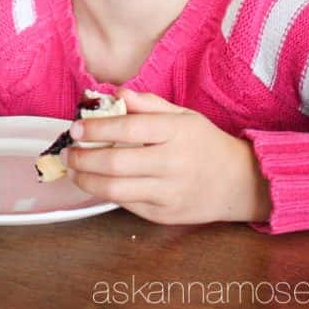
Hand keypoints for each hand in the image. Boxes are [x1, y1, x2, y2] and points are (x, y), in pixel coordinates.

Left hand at [64, 88, 270, 224]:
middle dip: (83, 157)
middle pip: (116, 162)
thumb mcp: (183, 115)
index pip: (128, 128)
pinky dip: (106, 192)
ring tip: (74, 169)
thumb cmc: (205, 144)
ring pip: (115, 189)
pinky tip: (96, 182)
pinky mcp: (164, 215)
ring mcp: (169, 192)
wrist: (239, 183)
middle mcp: (173, 163)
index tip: (76, 128)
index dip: (96, 128)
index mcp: (177, 132)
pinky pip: (126, 204)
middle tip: (68, 151)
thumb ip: (148, 104)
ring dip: (86, 179)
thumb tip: (117, 94)